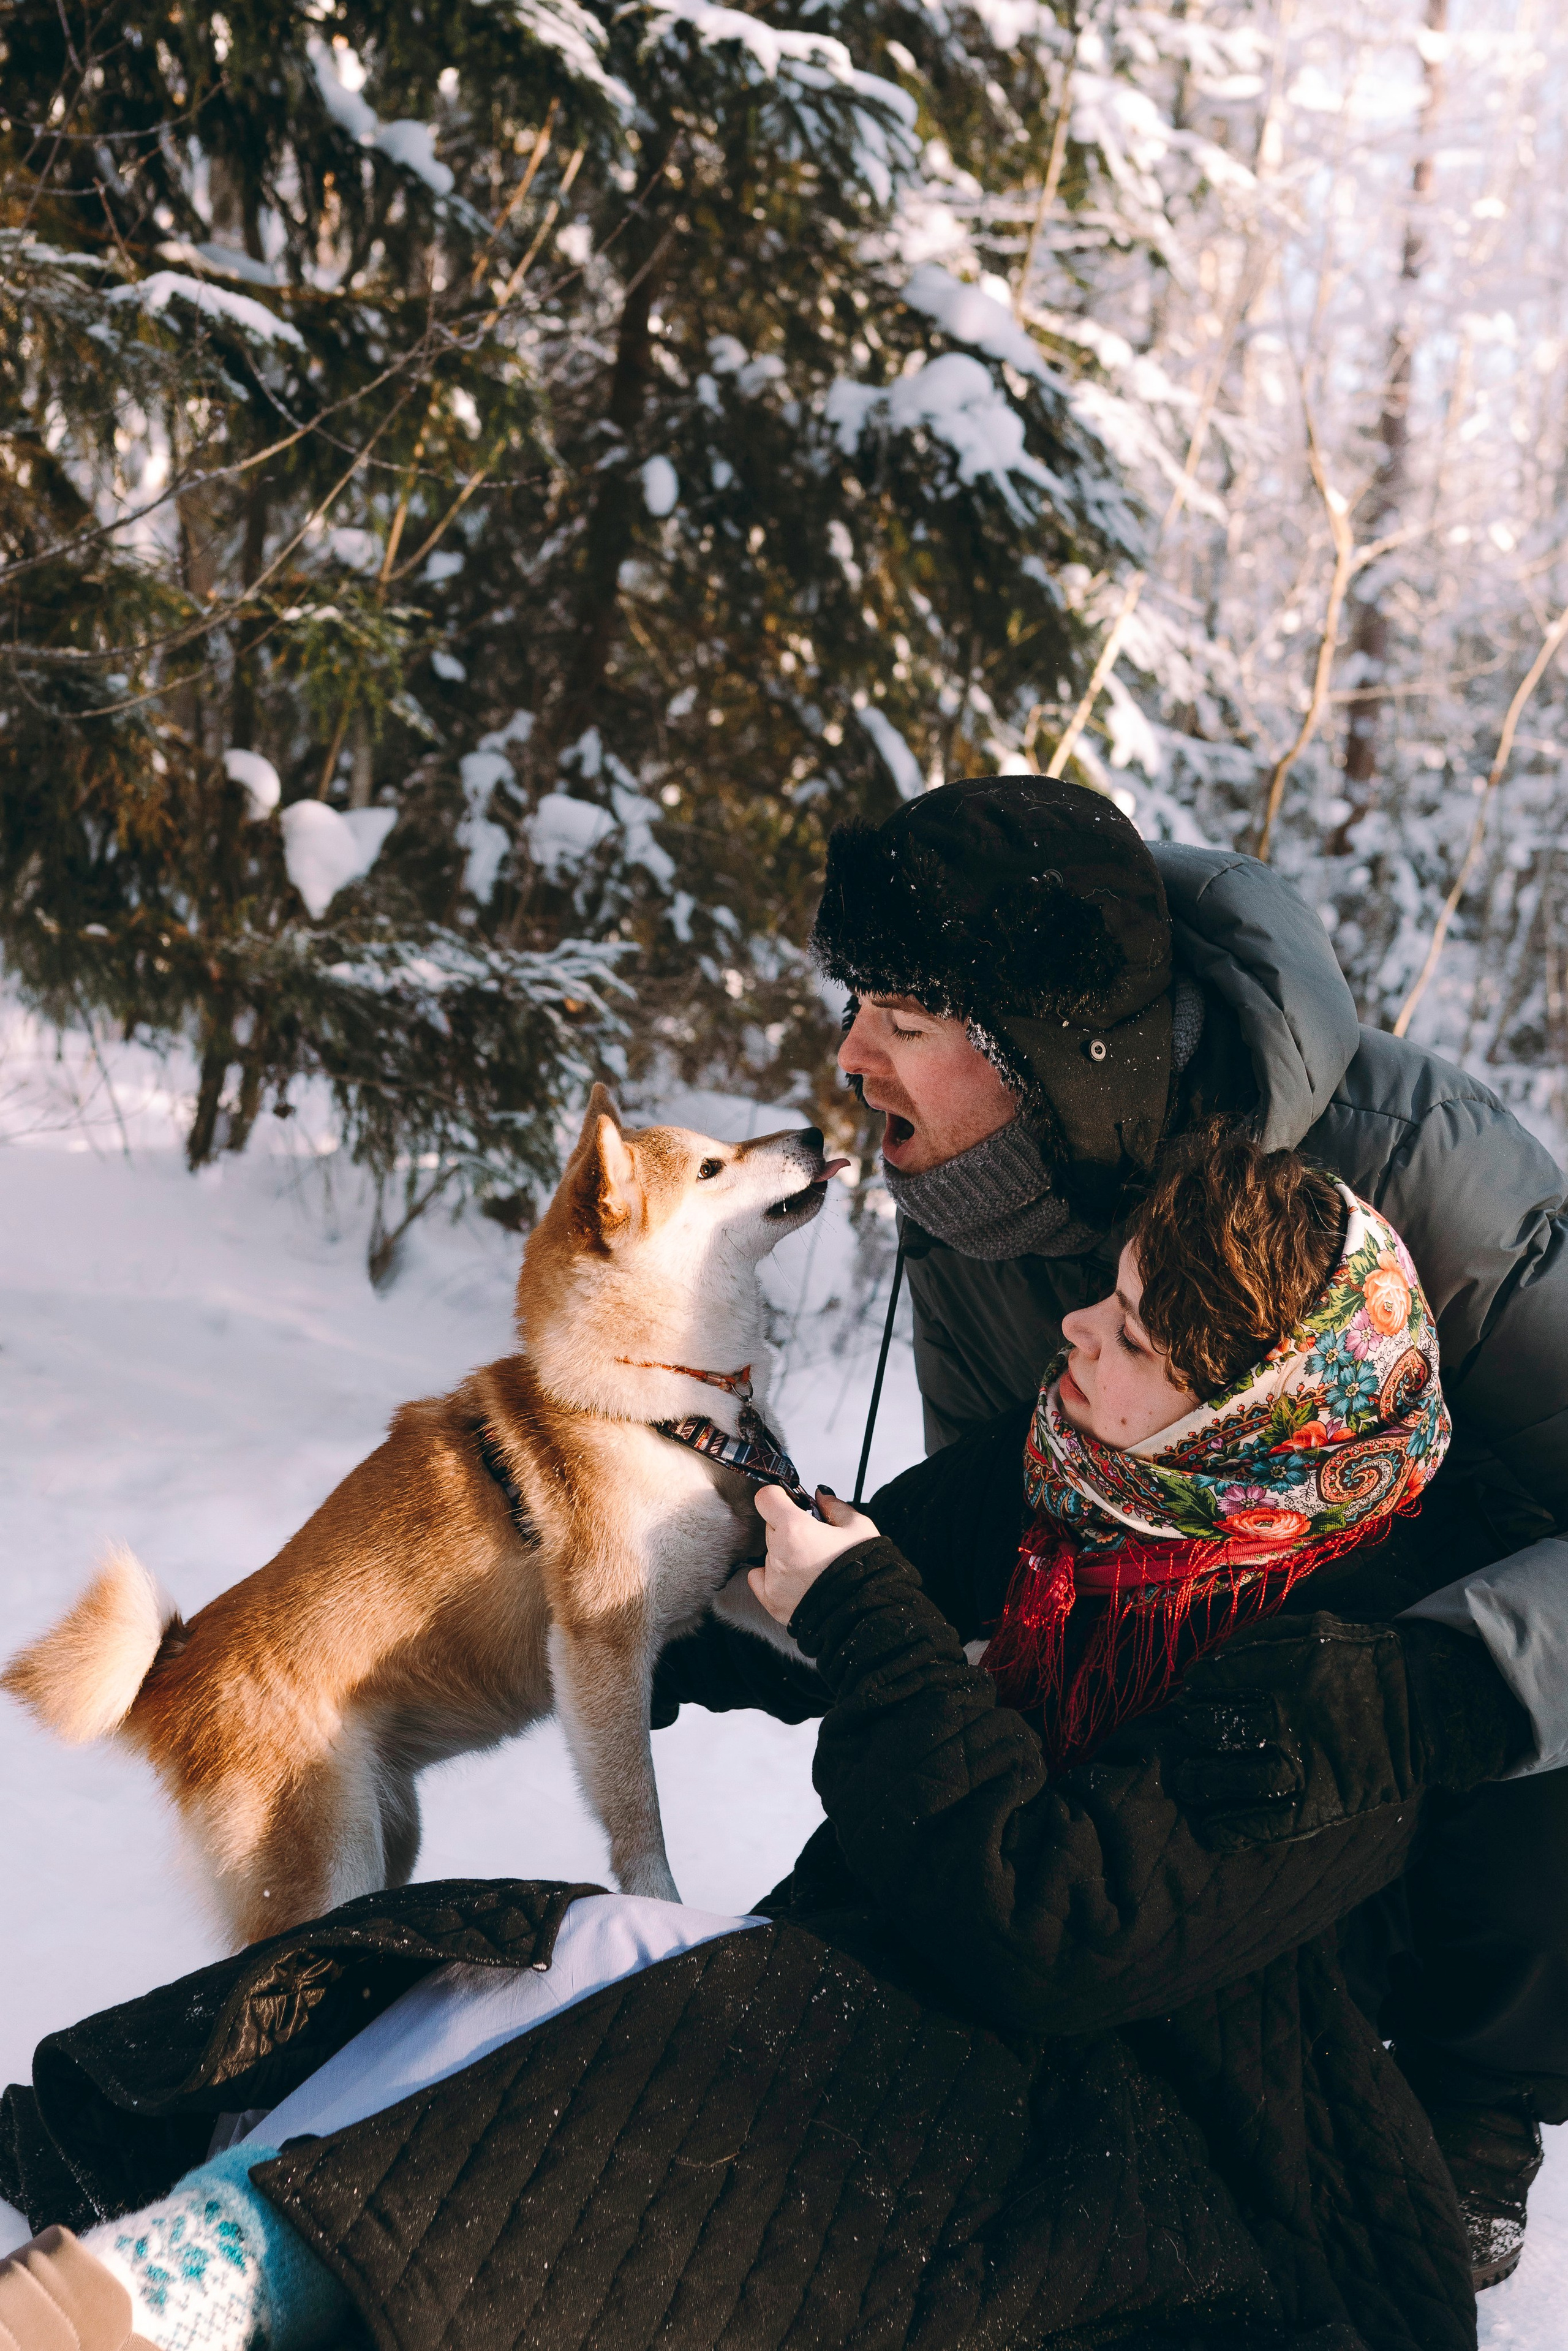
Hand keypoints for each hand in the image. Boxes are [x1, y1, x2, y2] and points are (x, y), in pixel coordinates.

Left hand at [749, 1484, 878, 1624]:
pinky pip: (760, 1578)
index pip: (766, 1499)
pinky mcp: (772, 1601)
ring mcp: (773, 1579)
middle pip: (771, 1527)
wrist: (867, 1613)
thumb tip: (821, 1496)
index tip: (787, 1501)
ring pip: (769, 1553)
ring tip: (813, 1565)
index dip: (778, 1496)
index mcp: (796, 1530)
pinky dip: (771, 1575)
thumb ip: (835, 1506)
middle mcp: (778, 1554)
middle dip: (788, 1527)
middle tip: (813, 1538)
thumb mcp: (859, 1528)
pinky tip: (794, 1579)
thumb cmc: (865, 1572)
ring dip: (785, 1553)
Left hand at [1166, 1614, 1483, 1850]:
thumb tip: (1209, 1663)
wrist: (1425, 1705)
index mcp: (1293, 1669)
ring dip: (1200, 1779)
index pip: (1222, 1677)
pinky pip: (1266, 1825)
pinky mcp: (1322, 1805)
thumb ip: (1262, 1641)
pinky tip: (1208, 1824)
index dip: (1200, 1685)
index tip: (1192, 1690)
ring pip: (1235, 1778)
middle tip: (1182, 1730)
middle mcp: (1295, 1718)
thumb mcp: (1316, 1629)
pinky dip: (1231, 1829)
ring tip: (1184, 1777)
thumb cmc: (1362, 1660)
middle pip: (1222, 1728)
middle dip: (1193, 1729)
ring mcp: (1308, 1766)